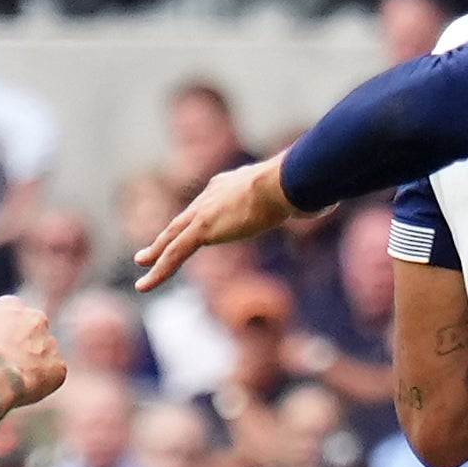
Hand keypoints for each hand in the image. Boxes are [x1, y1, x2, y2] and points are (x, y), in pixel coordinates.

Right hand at [0, 296, 68, 421]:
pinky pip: (52, 375)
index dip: (1, 331)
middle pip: (31, 331)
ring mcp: (51, 342)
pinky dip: (40, 383)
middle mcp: (36, 318)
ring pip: (43, 354)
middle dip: (22, 345)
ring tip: (10, 380)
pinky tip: (23, 389)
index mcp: (11, 306)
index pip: (11, 313)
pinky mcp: (59, 366)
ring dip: (31, 365)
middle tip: (5, 364)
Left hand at [133, 160, 299, 288]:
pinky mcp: (201, 230)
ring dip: (155, 253)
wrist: (285, 181)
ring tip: (141, 264)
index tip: (195, 225)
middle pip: (184, 220)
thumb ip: (307, 202)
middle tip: (151, 247)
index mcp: (231, 184)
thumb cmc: (301, 185)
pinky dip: (158, 271)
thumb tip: (326, 204)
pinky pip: (173, 254)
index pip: (209, 204)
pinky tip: (145, 285)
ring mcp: (204, 212)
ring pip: (172, 238)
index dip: (200, 216)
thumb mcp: (303, 194)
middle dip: (167, 234)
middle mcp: (212, 195)